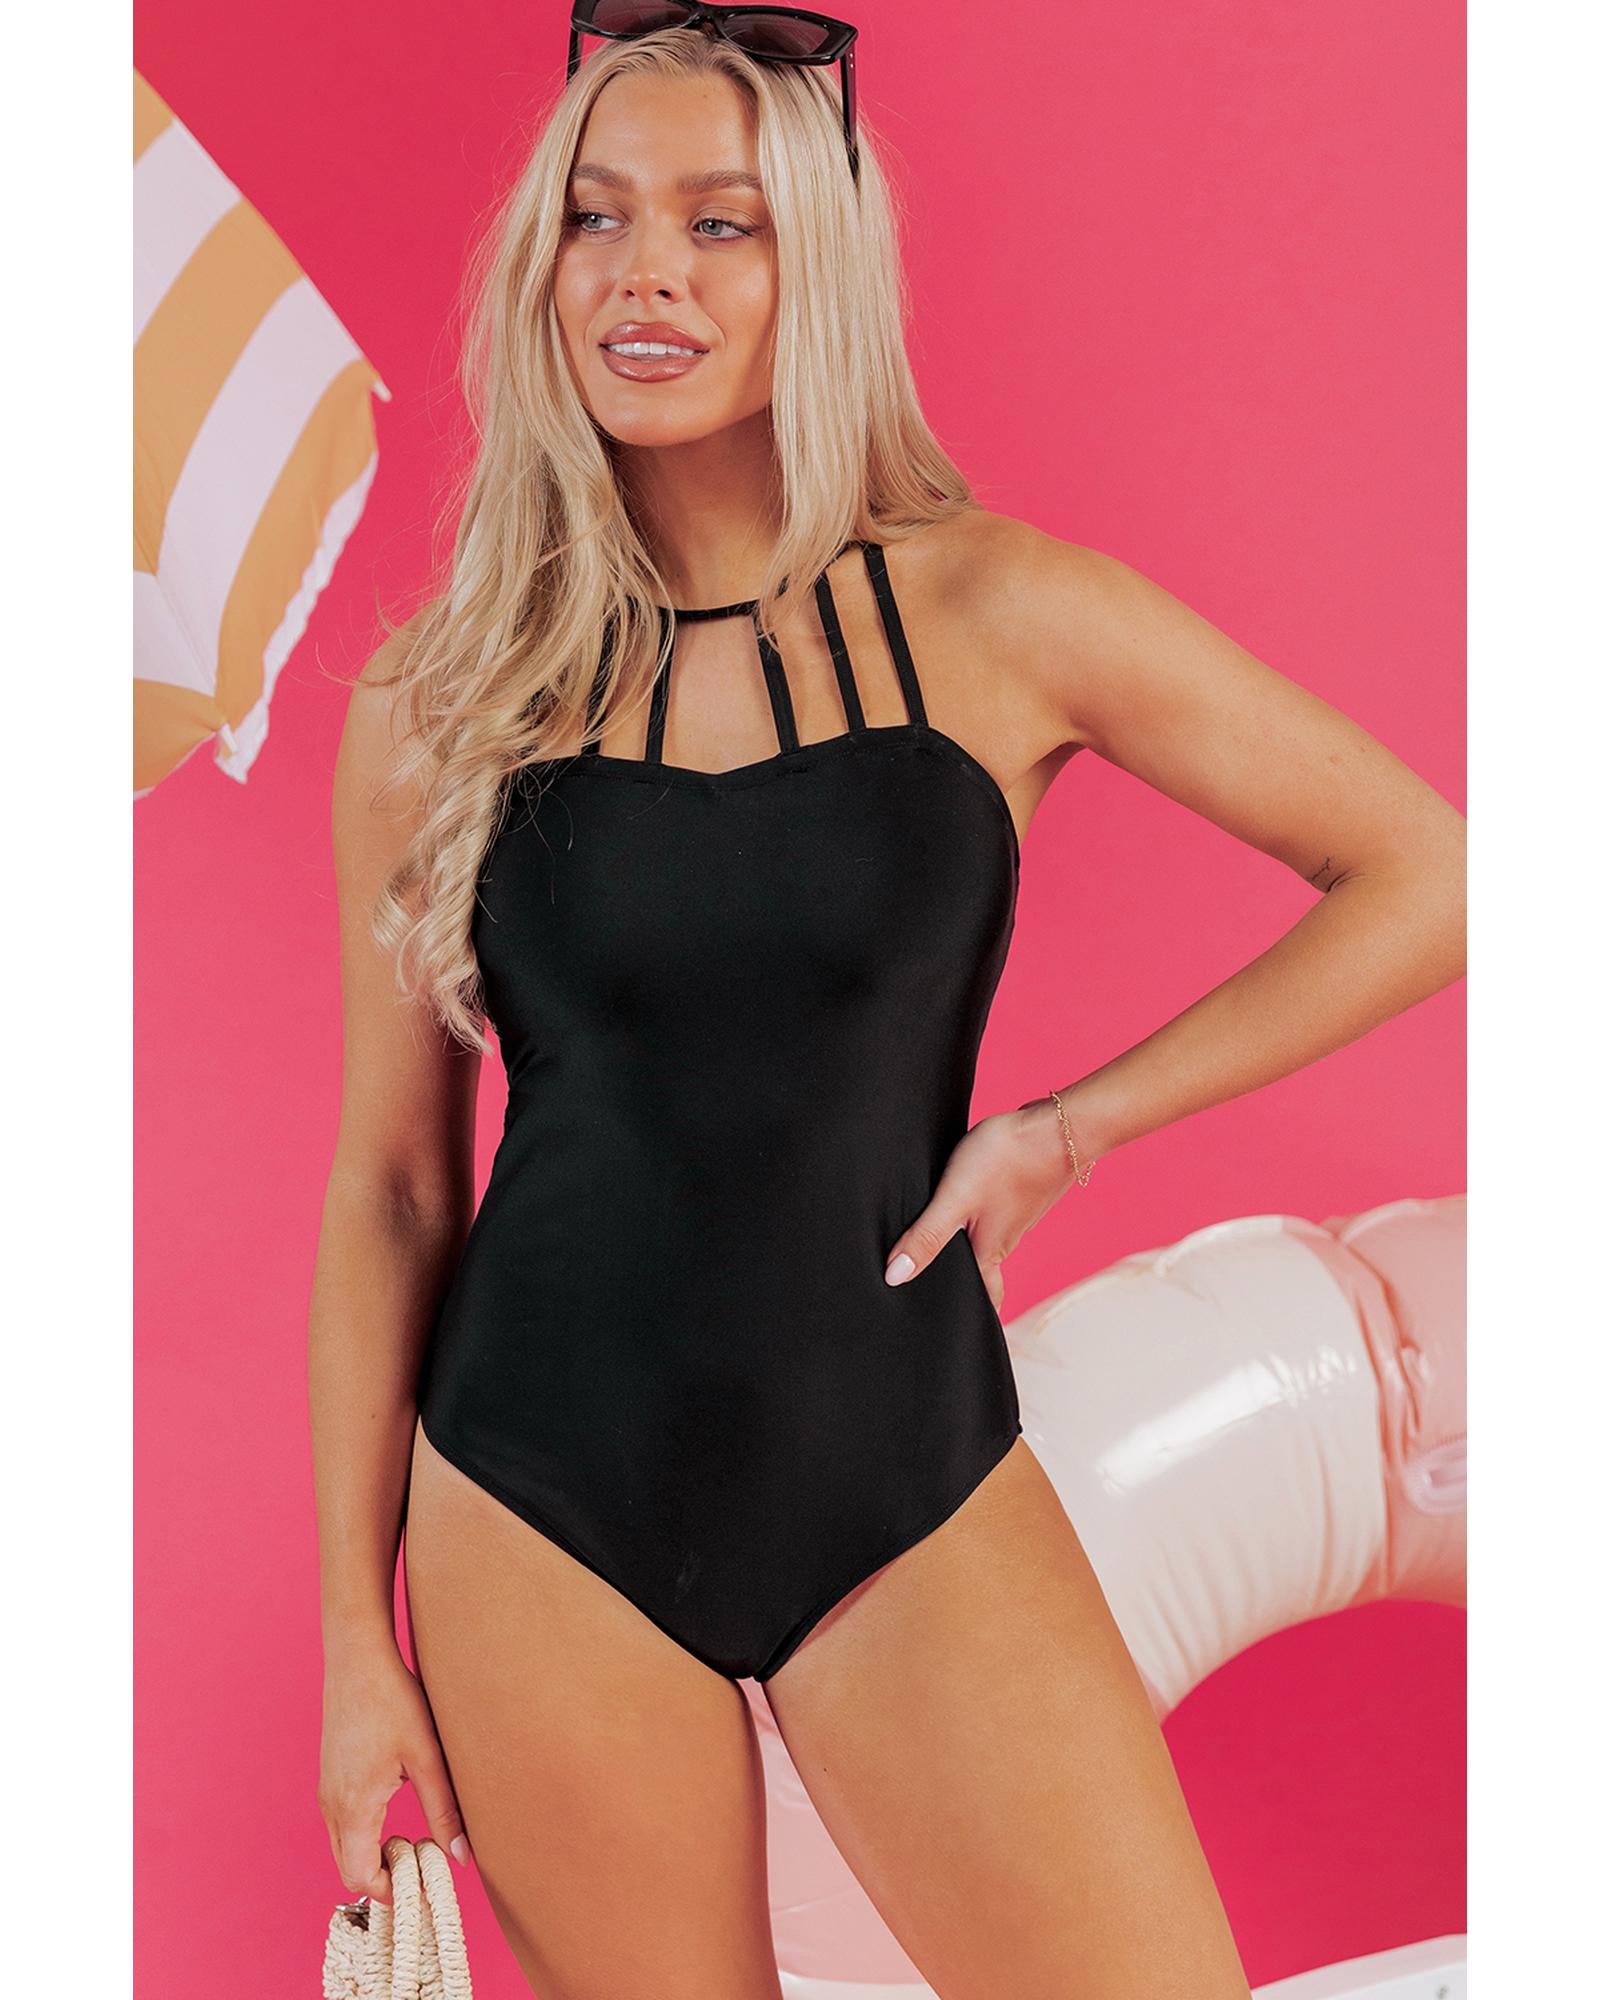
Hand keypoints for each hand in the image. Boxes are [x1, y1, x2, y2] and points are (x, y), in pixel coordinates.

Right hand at [318, 1640, 471, 1905]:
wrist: (357, 1657)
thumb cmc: (393, 1700)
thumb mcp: (427, 1756)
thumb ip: (443, 1809)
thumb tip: (460, 1856)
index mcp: (353, 1807)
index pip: (360, 1877)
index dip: (391, 1888)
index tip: (423, 1873)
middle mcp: (331, 1806)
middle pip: (349, 1868)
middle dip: (383, 1876)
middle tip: (421, 1859)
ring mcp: (325, 1791)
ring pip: (344, 1847)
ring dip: (373, 1853)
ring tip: (414, 1834)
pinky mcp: (329, 1778)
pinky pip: (342, 1824)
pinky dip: (364, 1833)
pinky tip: (396, 1809)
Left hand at [883, 1098, 1080, 1312]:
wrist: (1060, 1126)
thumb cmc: (1008, 1160)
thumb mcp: (956, 1199)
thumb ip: (927, 1236)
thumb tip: (894, 1278)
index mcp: (989, 1253)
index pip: (981, 1300)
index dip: (967, 1318)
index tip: (952, 1336)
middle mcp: (1003, 1240)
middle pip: (981, 1275)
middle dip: (961, 1289)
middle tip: (936, 1300)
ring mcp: (1012, 1216)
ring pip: (984, 1245)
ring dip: (964, 1255)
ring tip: (938, 1259)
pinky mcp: (1014, 1192)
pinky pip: (990, 1219)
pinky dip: (973, 1225)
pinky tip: (959, 1212)